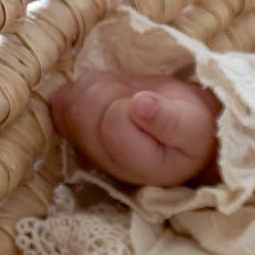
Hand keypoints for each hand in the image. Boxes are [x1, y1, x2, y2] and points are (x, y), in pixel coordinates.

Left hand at [51, 72, 218, 188]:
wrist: (181, 128)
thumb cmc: (192, 129)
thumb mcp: (194, 126)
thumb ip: (170, 120)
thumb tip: (141, 104)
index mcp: (142, 166)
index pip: (112, 125)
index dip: (128, 104)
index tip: (149, 104)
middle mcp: (109, 163)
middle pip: (83, 113)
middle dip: (108, 91)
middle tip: (134, 95)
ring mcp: (88, 147)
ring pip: (68, 103)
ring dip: (96, 87)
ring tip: (123, 95)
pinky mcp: (75, 130)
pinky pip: (60, 101)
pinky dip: (80, 88)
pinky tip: (106, 95)